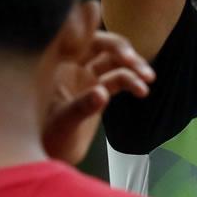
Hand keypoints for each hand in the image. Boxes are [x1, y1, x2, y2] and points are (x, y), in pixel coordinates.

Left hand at [42, 31, 154, 164]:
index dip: (105, 40)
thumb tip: (103, 93)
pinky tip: (143, 91)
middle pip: (103, 46)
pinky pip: (119, 79)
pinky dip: (132, 82)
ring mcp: (87, 77)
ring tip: (149, 78)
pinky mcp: (98, 90)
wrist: (50, 157)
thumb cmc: (47, 139)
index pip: (83, 39)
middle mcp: (73, 65)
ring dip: (134, 67)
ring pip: (115, 62)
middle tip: (137, 64)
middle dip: (123, 51)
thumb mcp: (62, 123)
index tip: (124, 54)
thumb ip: (81, 106)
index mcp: (58, 63)